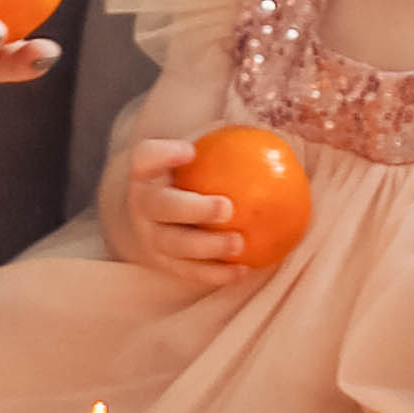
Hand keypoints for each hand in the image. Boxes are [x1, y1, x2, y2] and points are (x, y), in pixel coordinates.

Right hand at [122, 135, 243, 279]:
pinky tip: (243, 270)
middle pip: (161, 206)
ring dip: (207, 247)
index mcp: (147, 172)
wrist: (150, 216)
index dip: (164, 154)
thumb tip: (270, 138)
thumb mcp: (196, 155)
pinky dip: (214, 273)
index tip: (191, 151)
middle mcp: (142, 204)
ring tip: (239, 243)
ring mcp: (149, 237)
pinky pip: (188, 271)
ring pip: (174, 245)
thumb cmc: (186, 176)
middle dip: (193, 209)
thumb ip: (223, 144)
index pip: (146, 157)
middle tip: (227, 208)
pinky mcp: (162, 264)